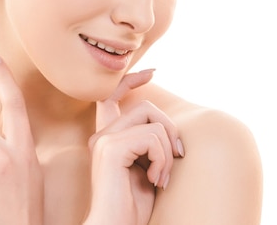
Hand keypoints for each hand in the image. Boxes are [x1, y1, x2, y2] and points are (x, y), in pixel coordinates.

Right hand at [84, 70, 184, 224]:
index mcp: (108, 138)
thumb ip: (150, 142)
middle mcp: (101, 135)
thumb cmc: (134, 205)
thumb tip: (168, 124)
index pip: (113, 95)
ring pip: (153, 122)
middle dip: (170, 130)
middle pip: (146, 106)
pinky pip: (152, 137)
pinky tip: (156, 179)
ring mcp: (104, 141)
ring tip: (162, 176)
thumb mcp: (148, 166)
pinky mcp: (111, 149)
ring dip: (167, 151)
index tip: (152, 72)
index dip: (132, 80)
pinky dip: (163, 159)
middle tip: (175, 158)